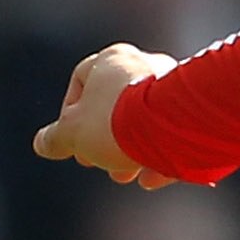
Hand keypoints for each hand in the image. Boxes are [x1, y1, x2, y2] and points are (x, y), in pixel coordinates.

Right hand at [32, 42, 178, 182]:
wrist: (174, 127)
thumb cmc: (118, 122)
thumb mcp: (74, 135)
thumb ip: (56, 138)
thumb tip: (42, 144)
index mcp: (112, 60)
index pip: (81, 79)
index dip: (69, 113)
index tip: (69, 142)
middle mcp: (145, 65)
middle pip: (116, 103)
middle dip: (104, 139)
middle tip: (98, 165)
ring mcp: (174, 87)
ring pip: (146, 121)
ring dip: (131, 151)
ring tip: (125, 176)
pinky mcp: (197, 111)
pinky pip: (174, 135)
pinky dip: (160, 156)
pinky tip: (151, 179)